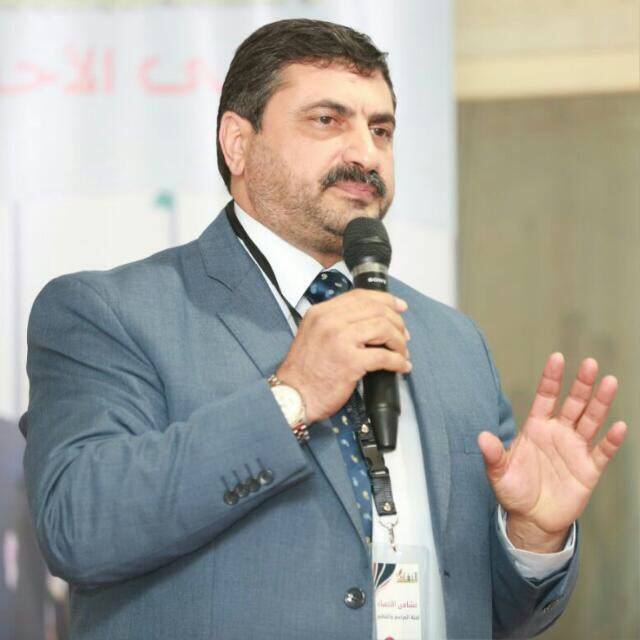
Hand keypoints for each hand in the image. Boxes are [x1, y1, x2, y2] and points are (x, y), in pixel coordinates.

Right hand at [276, 289, 410, 422]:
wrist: (293, 395)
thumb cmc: (304, 371)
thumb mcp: (313, 334)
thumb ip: (335, 322)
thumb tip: (368, 319)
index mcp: (321, 312)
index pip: (360, 296)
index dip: (385, 300)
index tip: (399, 307)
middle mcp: (329, 321)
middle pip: (376, 310)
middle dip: (396, 322)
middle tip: (403, 336)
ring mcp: (340, 340)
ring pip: (384, 328)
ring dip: (399, 341)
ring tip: (402, 352)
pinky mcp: (350, 362)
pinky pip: (384, 356)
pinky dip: (398, 361)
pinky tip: (401, 366)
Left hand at [477, 353, 627, 552]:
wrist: (532, 519)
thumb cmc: (514, 490)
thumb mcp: (499, 473)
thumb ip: (493, 454)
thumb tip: (481, 437)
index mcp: (536, 428)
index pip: (545, 397)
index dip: (551, 379)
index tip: (556, 358)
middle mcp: (558, 433)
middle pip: (572, 403)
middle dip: (581, 384)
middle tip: (589, 363)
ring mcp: (575, 449)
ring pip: (591, 421)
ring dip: (600, 403)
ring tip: (610, 382)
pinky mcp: (588, 469)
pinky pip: (602, 452)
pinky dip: (611, 440)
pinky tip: (619, 427)